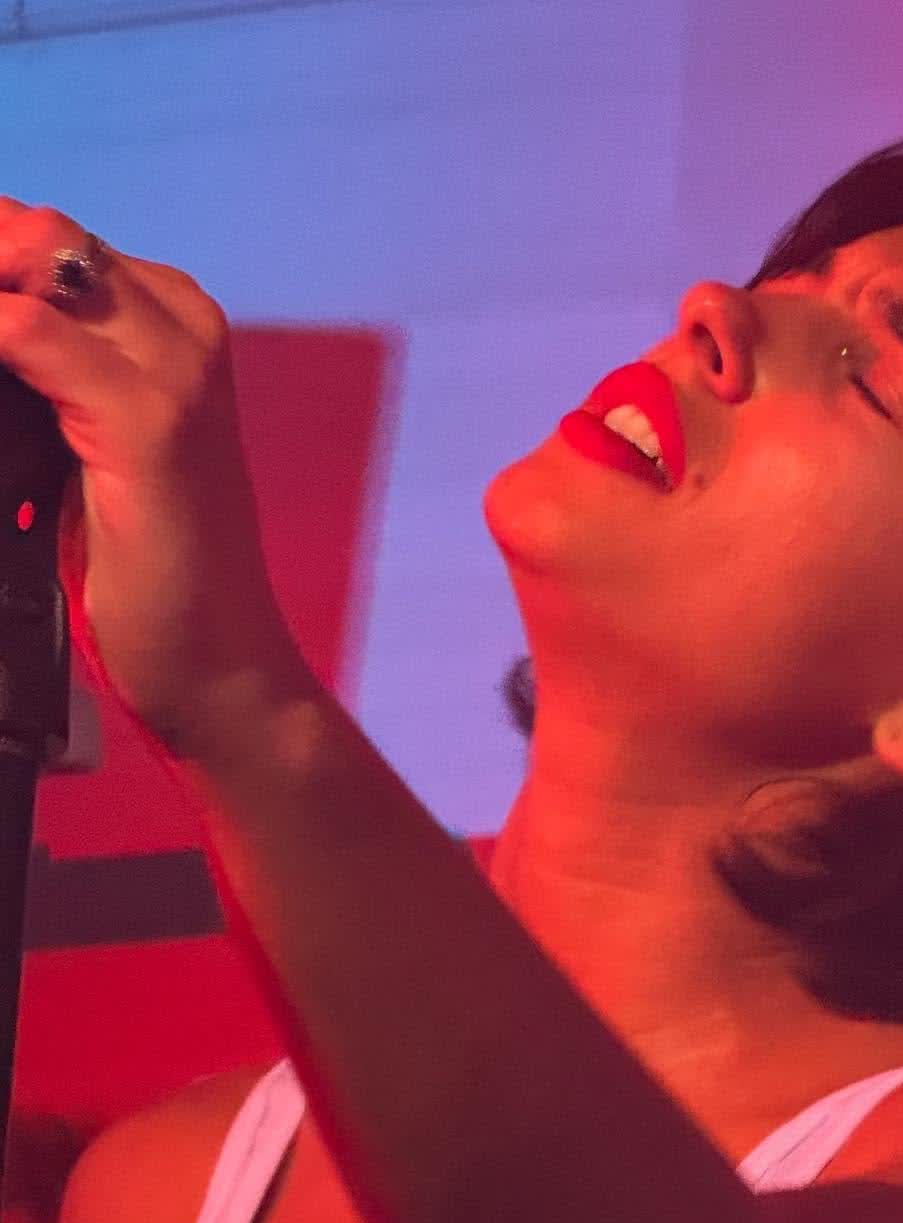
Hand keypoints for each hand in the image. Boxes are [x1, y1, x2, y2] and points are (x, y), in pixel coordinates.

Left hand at [0, 201, 302, 754]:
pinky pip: (31, 332)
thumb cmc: (149, 571)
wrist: (220, 663)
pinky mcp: (155, 424)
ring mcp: (177, 372)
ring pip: (36, 254)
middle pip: (36, 228)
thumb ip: (39, 378)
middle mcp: (182, 331)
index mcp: (171, 329)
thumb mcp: (81, 448)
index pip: (38, 238)